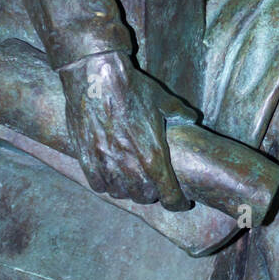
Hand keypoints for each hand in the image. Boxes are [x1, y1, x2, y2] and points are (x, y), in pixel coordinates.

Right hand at [59, 52, 195, 209]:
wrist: (96, 76)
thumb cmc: (131, 87)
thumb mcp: (162, 99)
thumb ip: (179, 112)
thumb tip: (192, 118)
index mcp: (154, 153)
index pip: (169, 193)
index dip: (177, 203)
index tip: (180, 202)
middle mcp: (130, 163)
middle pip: (145, 197)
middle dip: (153, 194)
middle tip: (154, 186)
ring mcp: (106, 162)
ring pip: (121, 193)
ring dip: (129, 191)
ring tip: (131, 183)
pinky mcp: (86, 157)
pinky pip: (98, 184)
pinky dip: (106, 185)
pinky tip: (110, 178)